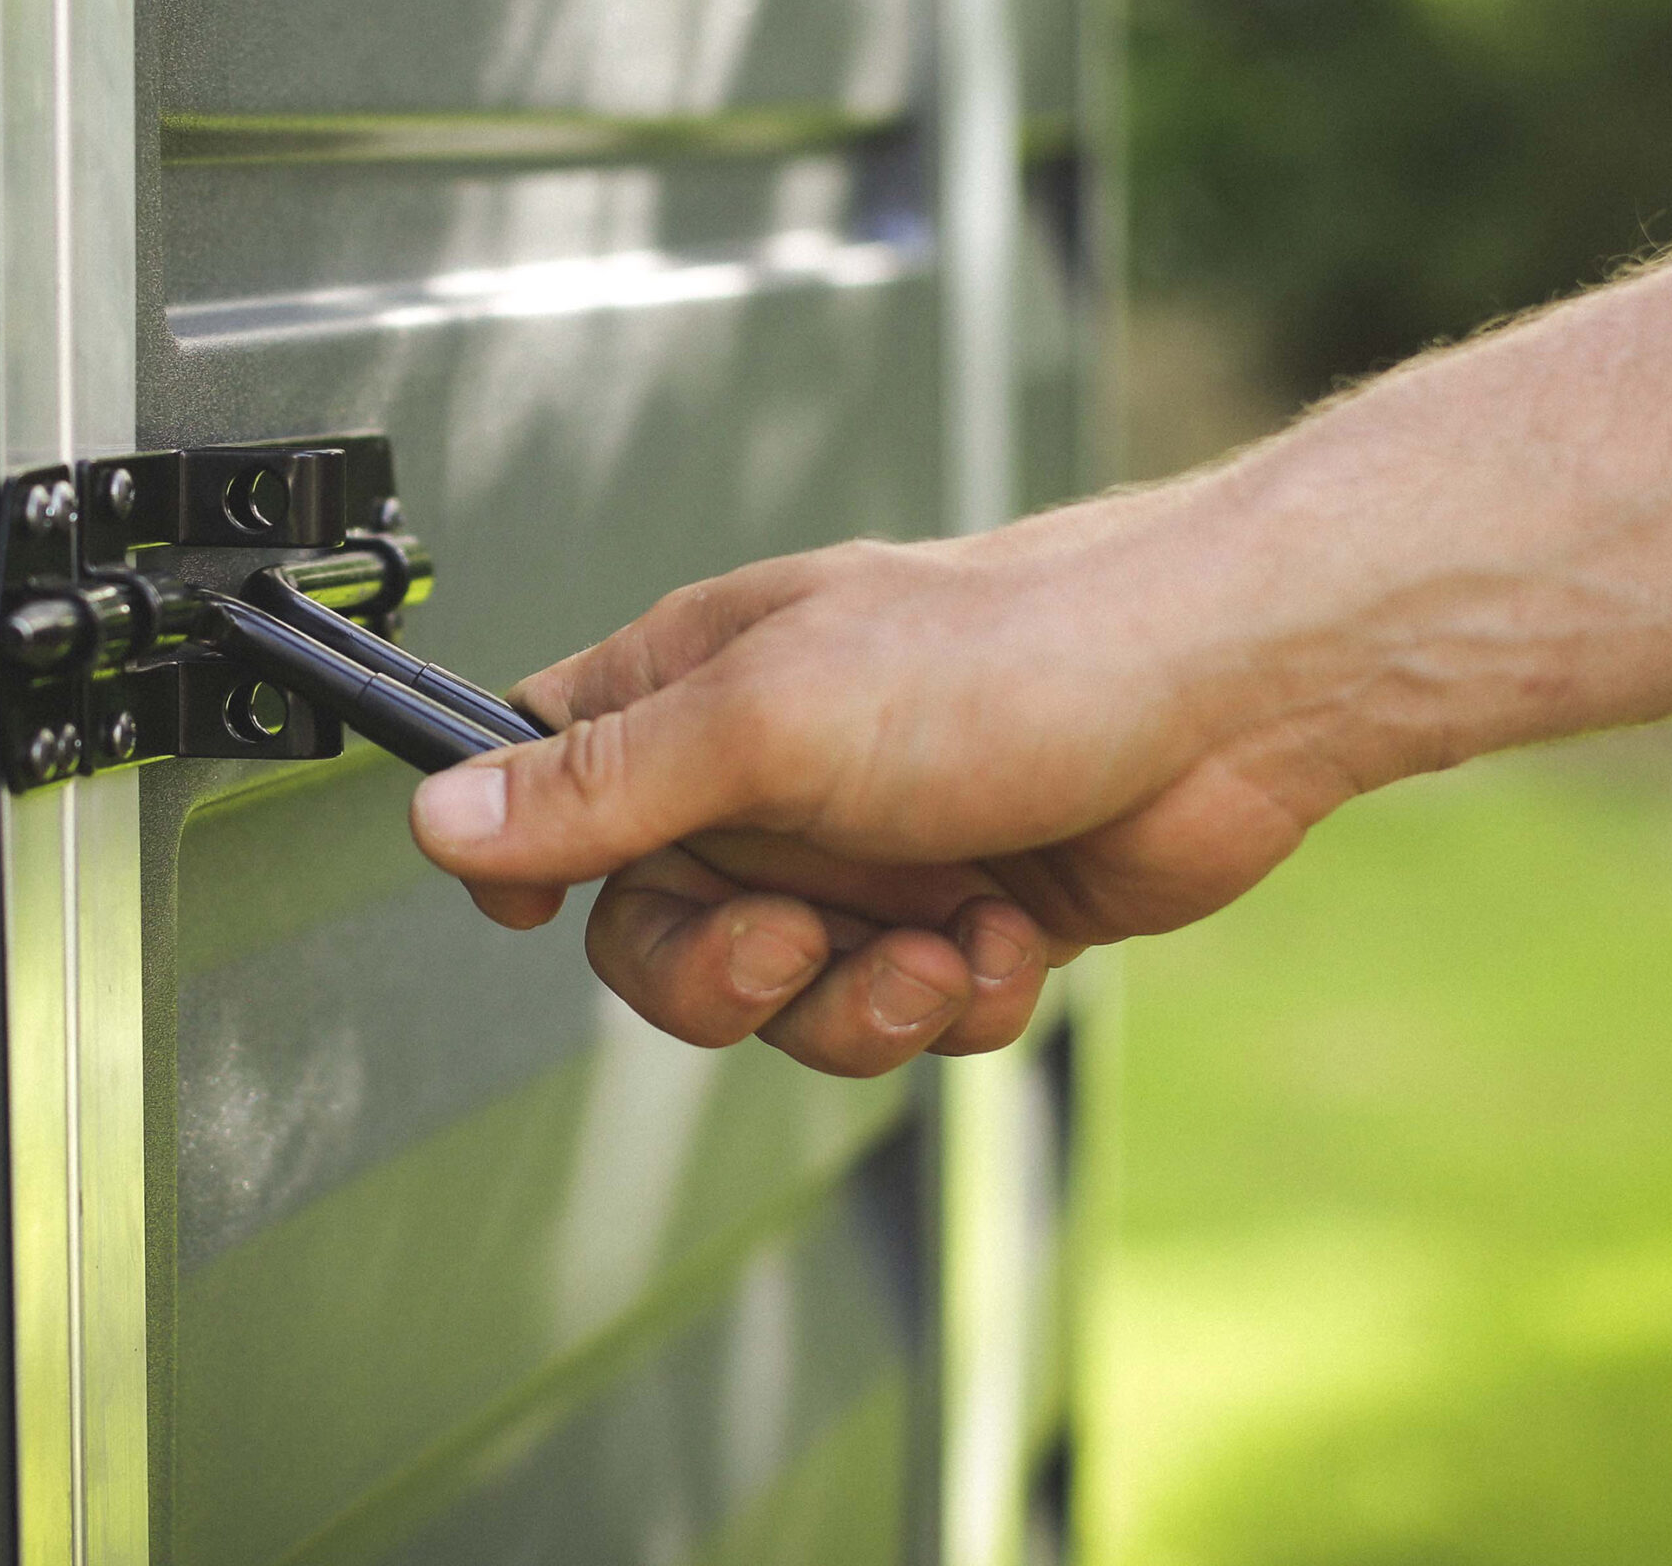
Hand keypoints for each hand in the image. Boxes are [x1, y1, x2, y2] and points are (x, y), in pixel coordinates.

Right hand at [409, 490, 1364, 1075]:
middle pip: (660, 938)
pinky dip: (959, 994)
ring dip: (864, 1000)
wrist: (1228, 697)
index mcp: (696, 692)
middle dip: (730, 974)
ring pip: (790, 1001)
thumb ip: (603, 787)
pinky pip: (905, 1013)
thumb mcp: (773, 720)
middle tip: (796, 941)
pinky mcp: (962, 911)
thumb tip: (443, 820)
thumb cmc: (1011, 658)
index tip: (538, 916)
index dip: (529, 860)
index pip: (546, 781)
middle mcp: (771, 774)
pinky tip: (1013, 930)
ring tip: (942, 939)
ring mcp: (869, 847)